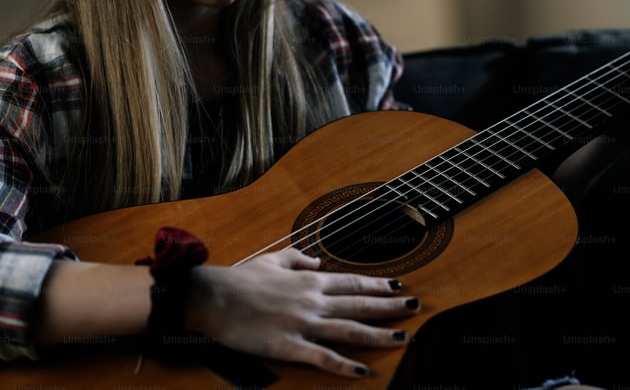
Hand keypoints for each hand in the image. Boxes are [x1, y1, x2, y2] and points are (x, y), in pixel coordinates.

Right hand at [183, 248, 418, 377]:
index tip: (398, 286)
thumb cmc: (241, 278)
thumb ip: (297, 258)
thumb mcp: (272, 259)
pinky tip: (362, 370)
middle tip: (415, 307)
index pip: (352, 282)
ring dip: (379, 334)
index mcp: (309, 280)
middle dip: (391, 306)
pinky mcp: (290, 346)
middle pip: (360, 303)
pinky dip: (344, 364)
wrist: (215, 296)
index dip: (378, 285)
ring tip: (403, 338)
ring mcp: (304, 324)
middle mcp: (313, 300)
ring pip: (350, 329)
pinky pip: (322, 357)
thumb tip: (316, 261)